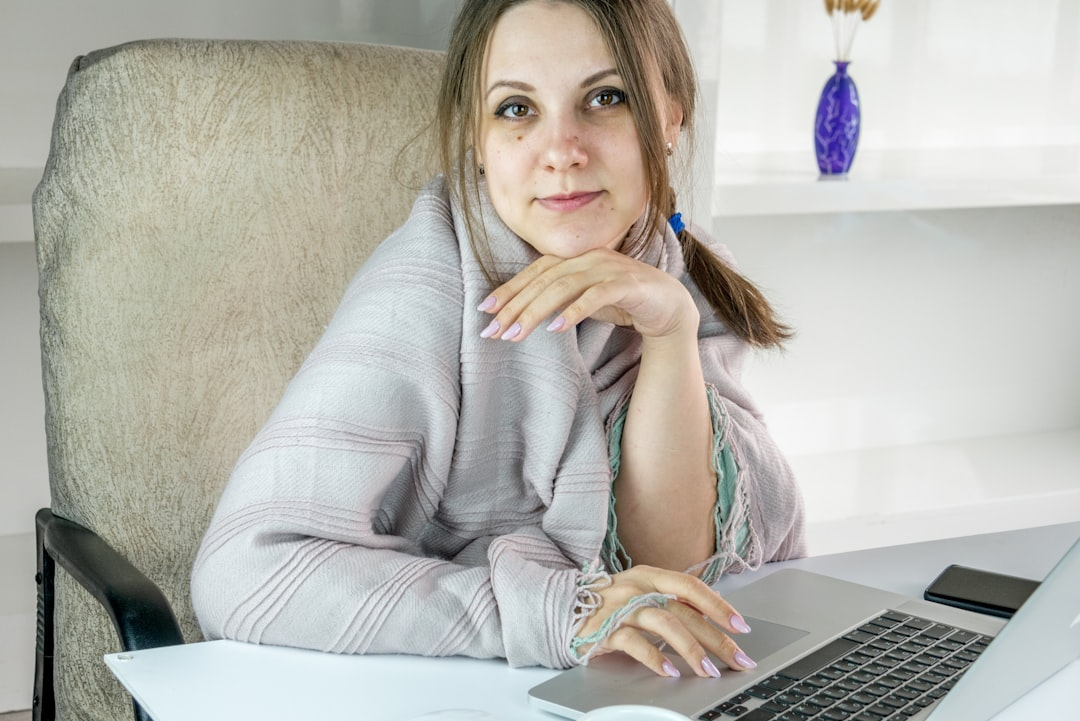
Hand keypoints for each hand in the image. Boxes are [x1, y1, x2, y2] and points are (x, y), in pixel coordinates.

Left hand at [476, 249, 698, 341]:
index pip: (535, 272)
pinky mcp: (627, 284)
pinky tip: (556, 328)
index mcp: (576, 258)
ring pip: (563, 287)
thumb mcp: (584, 300)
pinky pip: (595, 296)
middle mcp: (589, 257)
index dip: (509, 289)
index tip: (485, 309)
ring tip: (516, 333)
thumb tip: (524, 313)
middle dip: (515, 305)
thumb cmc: (623, 302)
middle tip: (494, 330)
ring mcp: (608, 268)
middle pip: (544, 280)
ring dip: (537, 310)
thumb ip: (560, 299)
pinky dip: (574, 312)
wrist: (669, 306)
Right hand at [575, 565, 756, 677]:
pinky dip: (655, 658)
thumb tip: (711, 616)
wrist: (559, 608)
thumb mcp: (639, 594)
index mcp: (648, 575)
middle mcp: (636, 587)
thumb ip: (670, 601)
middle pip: (684, 611)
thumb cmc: (605, 604)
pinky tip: (670, 672)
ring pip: (664, 624)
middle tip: (737, 658)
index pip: (690, 586)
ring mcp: (620, 607)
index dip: (718, 605)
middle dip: (716, 638)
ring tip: (707, 670)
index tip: (741, 626)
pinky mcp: (604, 629)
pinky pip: (635, 643)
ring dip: (690, 650)